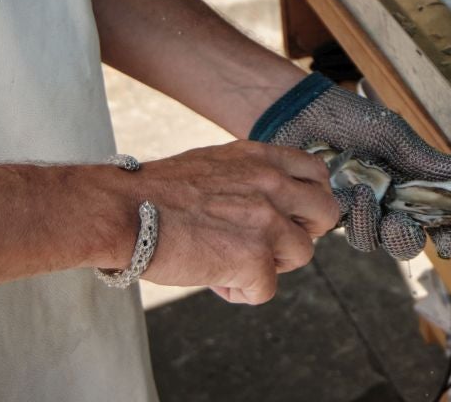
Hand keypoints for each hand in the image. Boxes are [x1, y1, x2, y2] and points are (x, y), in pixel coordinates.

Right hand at [127, 140, 339, 304]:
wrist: (124, 210)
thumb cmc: (157, 191)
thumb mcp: (216, 163)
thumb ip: (251, 177)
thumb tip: (270, 201)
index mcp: (262, 158)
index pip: (317, 173)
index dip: (308, 199)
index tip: (292, 214)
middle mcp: (272, 185)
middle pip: (325, 213)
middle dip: (302, 232)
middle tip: (268, 244)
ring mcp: (268, 222)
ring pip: (301, 254)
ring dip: (271, 264)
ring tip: (231, 261)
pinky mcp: (256, 260)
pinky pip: (267, 289)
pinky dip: (240, 291)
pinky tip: (213, 278)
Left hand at [257, 77, 450, 260]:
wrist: (299, 111)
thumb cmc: (347, 116)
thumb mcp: (389, 132)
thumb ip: (420, 156)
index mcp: (407, 181)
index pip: (435, 216)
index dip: (447, 233)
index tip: (450, 238)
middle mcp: (386, 200)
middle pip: (406, 238)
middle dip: (406, 238)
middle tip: (399, 224)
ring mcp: (357, 208)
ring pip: (373, 239)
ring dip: (372, 225)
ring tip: (364, 196)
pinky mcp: (328, 212)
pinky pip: (344, 229)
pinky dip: (350, 216)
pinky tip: (347, 193)